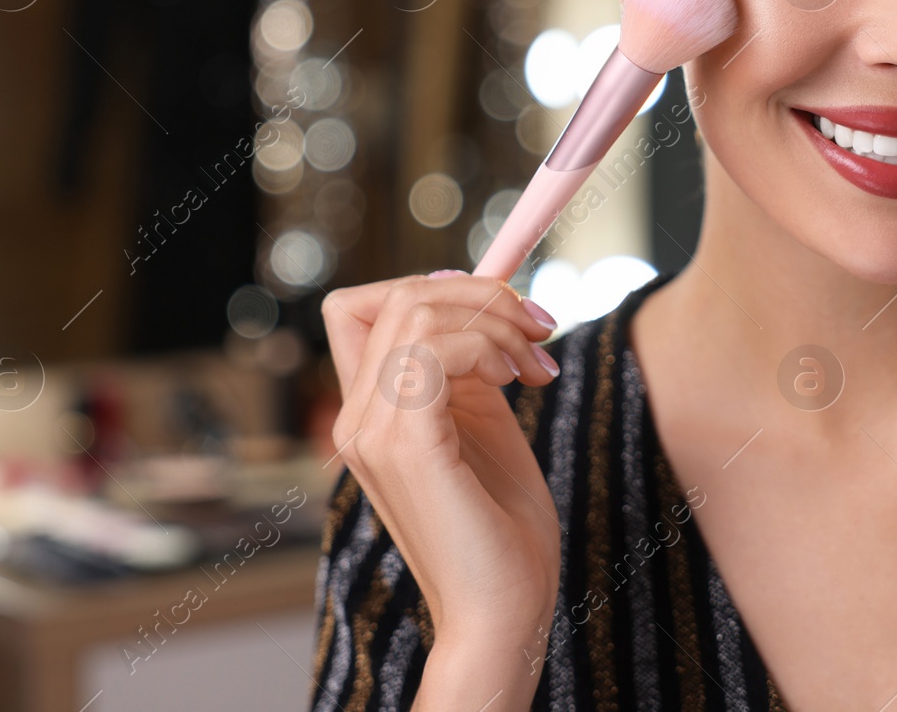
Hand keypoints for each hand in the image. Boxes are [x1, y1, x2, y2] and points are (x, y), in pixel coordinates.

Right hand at [322, 271, 562, 654]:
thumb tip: (479, 299)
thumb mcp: (482, 422)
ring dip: (495, 321)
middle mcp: (355, 418)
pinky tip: (518, 380)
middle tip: (540, 330)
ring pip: (417, 311)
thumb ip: (468, 365)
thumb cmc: (502, 526)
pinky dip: (488, 347)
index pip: (359, 307)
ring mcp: (372, 431)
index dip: (430, 287)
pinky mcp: (405, 444)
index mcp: (368, 412)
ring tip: (535, 364)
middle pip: (398, 296)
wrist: (505, 609)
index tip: (501, 312)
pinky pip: (436, 350)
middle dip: (483, 295)